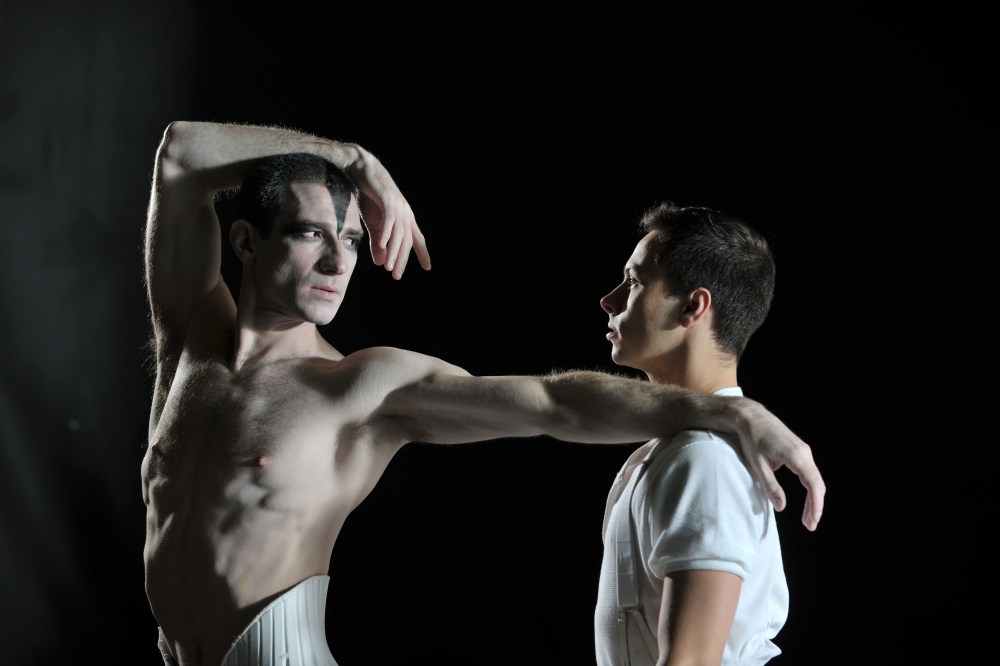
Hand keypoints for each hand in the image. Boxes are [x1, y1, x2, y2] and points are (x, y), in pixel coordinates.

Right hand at [346, 147, 430, 279]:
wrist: (362, 171)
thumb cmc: (369, 197)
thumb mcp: (373, 224)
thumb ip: (378, 244)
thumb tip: (381, 263)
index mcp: (405, 218)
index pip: (416, 238)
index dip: (422, 253)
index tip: (428, 267)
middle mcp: (405, 213)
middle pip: (406, 240)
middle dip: (402, 259)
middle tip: (396, 276)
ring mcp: (398, 206)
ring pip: (398, 233)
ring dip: (393, 251)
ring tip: (388, 267)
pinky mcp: (388, 199)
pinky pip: (389, 220)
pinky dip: (386, 234)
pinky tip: (383, 246)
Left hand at [735, 398, 824, 530]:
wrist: (751, 416)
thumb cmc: (752, 439)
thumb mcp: (758, 465)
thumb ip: (771, 487)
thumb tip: (781, 507)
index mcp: (796, 456)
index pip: (813, 485)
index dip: (815, 506)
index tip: (811, 522)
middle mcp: (805, 453)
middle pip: (818, 484)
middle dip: (815, 507)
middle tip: (809, 526)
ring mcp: (804, 450)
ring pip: (815, 479)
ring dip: (813, 499)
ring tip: (807, 518)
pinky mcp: (800, 450)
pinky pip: (810, 473)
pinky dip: (810, 489)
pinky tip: (806, 501)